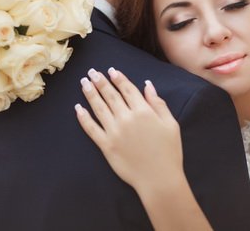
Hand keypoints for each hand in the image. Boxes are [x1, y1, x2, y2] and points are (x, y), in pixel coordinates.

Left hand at [75, 67, 183, 191]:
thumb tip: (148, 85)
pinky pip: (91, 129)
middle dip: (101, 82)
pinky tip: (78, 108)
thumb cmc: (169, 152)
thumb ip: (158, 103)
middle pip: (111, 95)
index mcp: (143, 111)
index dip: (118, 78)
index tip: (111, 71)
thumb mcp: (171, 124)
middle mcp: (126, 118)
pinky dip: (83, 118)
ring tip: (84, 82)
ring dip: (90, 94)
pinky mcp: (106, 145)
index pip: (128, 89)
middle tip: (92, 72)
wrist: (159, 178)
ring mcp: (114, 132)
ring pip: (99, 108)